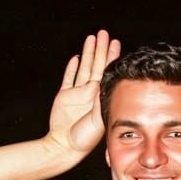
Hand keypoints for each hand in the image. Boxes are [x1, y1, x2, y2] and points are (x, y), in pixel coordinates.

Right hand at [46, 30, 120, 158]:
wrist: (65, 146)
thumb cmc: (84, 138)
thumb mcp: (97, 119)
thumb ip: (99, 102)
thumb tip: (101, 85)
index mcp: (99, 96)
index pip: (107, 72)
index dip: (111, 57)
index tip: (116, 43)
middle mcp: (90, 93)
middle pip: (96, 65)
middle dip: (101, 49)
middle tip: (104, 33)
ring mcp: (77, 94)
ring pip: (83, 68)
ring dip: (88, 53)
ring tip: (92, 38)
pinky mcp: (64, 96)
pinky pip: (69, 78)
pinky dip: (72, 68)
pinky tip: (77, 57)